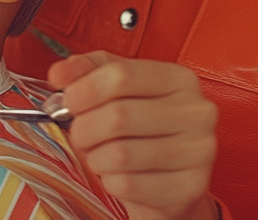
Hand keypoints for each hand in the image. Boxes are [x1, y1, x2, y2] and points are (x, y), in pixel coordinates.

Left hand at [48, 51, 218, 219]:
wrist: (174, 177)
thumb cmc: (147, 129)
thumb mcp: (122, 89)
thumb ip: (90, 72)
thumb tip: (60, 73)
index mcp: (178, 79)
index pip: (122, 75)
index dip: (85, 88)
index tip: (69, 99)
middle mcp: (195, 111)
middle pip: (118, 115)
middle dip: (85, 128)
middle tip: (81, 133)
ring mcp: (197, 150)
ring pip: (120, 154)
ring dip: (97, 157)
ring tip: (99, 154)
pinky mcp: (189, 186)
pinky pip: (129, 185)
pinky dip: (111, 182)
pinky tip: (117, 173)